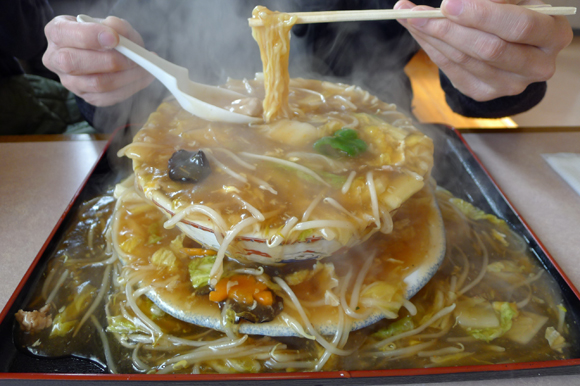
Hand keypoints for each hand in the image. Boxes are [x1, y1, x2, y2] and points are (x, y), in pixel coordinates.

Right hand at [43, 16, 153, 105]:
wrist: (103, 53)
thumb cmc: (104, 35)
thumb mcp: (109, 24)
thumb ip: (115, 25)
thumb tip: (118, 33)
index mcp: (56, 32)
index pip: (63, 34)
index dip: (89, 37)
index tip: (114, 38)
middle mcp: (56, 59)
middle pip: (74, 63)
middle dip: (110, 60)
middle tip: (133, 56)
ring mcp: (70, 82)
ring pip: (96, 84)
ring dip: (126, 76)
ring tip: (144, 66)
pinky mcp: (88, 98)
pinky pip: (109, 97)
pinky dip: (131, 87)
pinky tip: (143, 77)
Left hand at [394, 0, 572, 100]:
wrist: (515, 48)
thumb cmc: (514, 14)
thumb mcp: (515, 1)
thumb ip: (495, 0)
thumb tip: (455, 3)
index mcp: (553, 36)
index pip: (518, 26)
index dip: (482, 15)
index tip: (448, 3)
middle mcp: (536, 66)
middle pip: (488, 48)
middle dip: (448, 28)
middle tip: (417, 12)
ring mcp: (509, 85)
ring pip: (464, 60)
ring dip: (430, 36)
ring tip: (408, 15)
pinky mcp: (484, 93)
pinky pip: (451, 69)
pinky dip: (430, 47)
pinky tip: (416, 29)